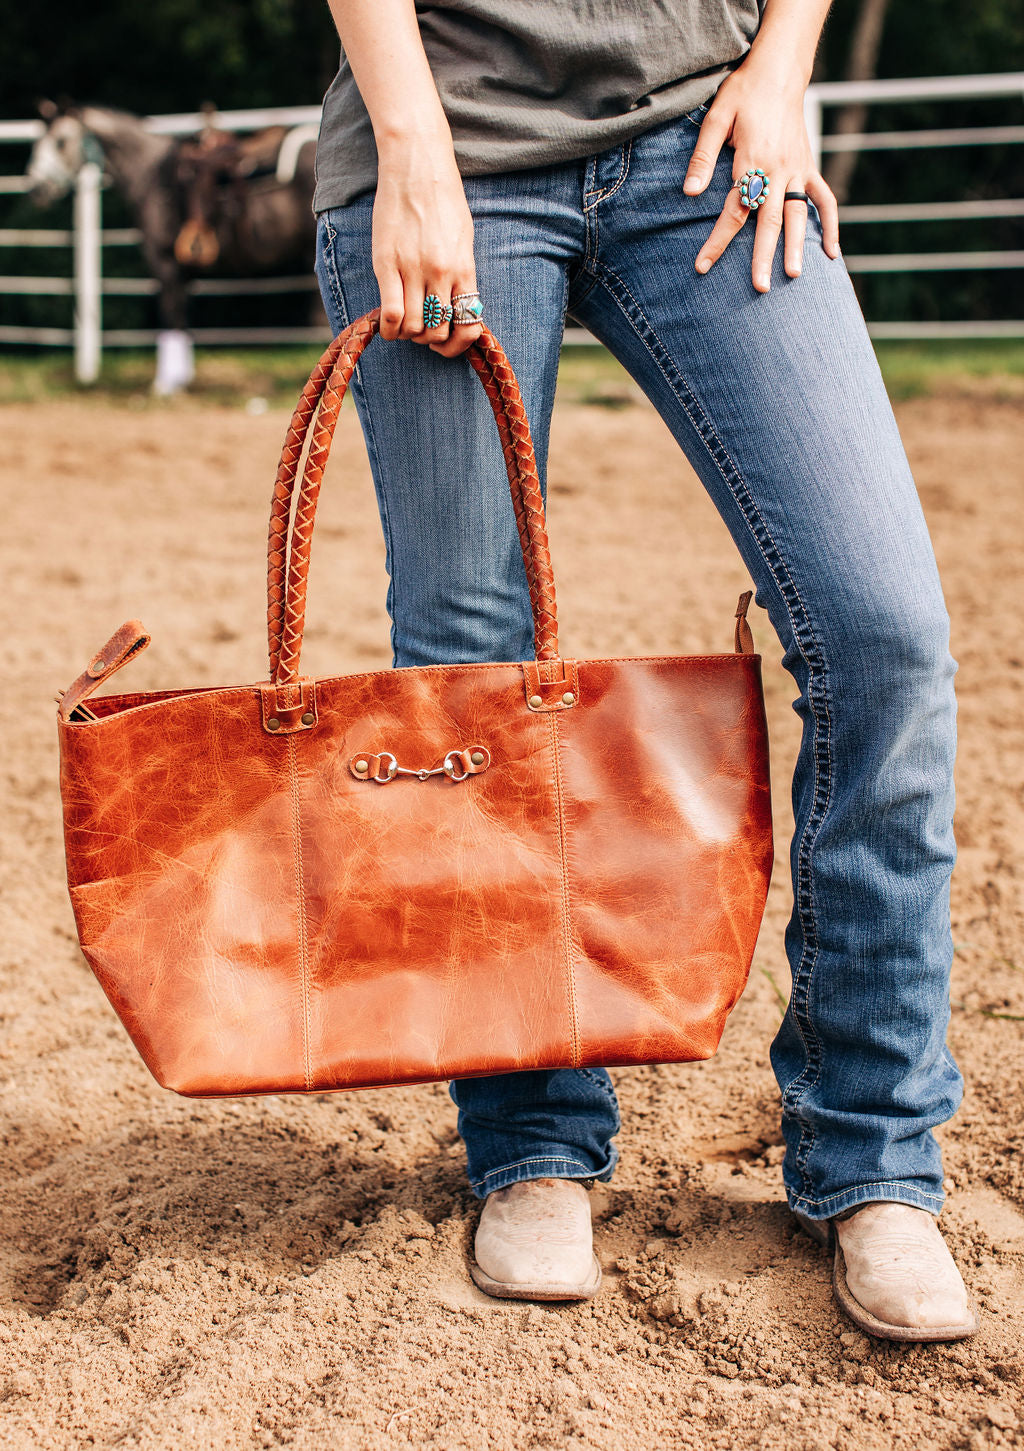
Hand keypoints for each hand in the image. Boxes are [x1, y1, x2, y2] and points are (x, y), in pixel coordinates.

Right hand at [372, 130, 482, 356]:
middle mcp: (441, 273)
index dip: (457, 344)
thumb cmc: (443, 198)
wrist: (417, 165)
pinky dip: (389, 329)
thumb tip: (457, 303)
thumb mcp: (463, 237)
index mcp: (464, 268)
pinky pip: (391, 314)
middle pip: (438, 331)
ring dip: (409, 334)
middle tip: (421, 328)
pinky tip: (387, 326)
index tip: (446, 343)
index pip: (468, 324)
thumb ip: (461, 272)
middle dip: (429, 339)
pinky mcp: (387, 264)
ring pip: (415, 328)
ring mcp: (414, 269)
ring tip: (404, 323)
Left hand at [682, 57, 839, 292]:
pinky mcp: (809, 167)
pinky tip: (831, 253)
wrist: (779, 71)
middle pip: (769, 220)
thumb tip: (691, 193)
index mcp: (752, 160)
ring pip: (798, 214)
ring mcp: (797, 169)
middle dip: (763, 255)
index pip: (734, 209)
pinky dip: (831, 224)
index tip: (703, 265)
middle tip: (760, 287)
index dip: (718, 240)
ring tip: (793, 276)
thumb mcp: (716, 118)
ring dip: (797, 246)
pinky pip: (824, 199)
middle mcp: (778, 169)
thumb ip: (704, 157)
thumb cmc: (743, 94)